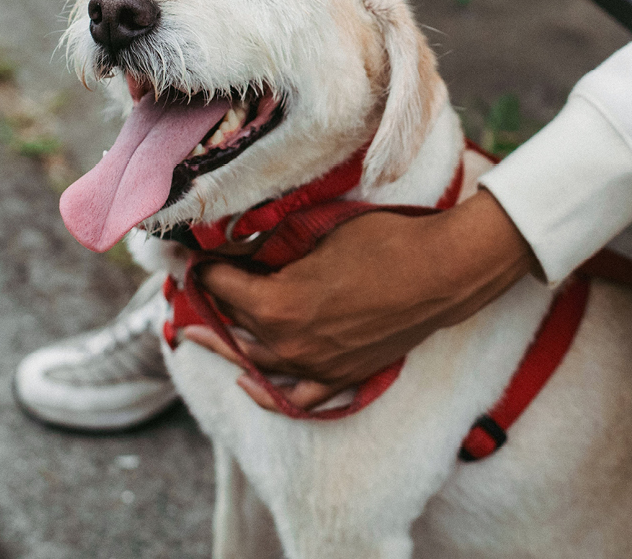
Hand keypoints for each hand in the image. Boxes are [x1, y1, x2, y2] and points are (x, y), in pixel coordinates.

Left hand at [183, 189, 538, 411]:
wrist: (439, 273)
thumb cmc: (382, 243)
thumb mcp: (318, 233)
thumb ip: (277, 247)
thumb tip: (246, 244)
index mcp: (275, 304)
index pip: (221, 285)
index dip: (205, 267)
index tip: (195, 255)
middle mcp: (287, 344)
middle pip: (231, 325)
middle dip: (210, 303)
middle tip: (191, 289)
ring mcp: (314, 366)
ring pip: (254, 360)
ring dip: (226, 343)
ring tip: (200, 333)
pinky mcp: (341, 377)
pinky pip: (296, 398)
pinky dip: (268, 393)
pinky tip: (248, 383)